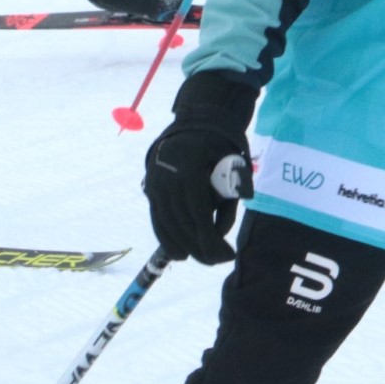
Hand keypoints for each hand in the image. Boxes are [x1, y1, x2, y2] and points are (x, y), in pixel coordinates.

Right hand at [144, 108, 253, 264]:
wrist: (195, 122)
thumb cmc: (221, 146)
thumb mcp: (234, 166)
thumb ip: (228, 200)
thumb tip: (219, 234)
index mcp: (188, 167)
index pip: (198, 212)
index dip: (210, 238)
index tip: (225, 254)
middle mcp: (167, 176)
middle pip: (181, 221)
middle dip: (199, 246)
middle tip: (217, 261)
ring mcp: (155, 181)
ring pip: (167, 222)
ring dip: (183, 245)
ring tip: (200, 259)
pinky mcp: (150, 187)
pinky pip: (157, 217)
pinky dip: (167, 236)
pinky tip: (178, 253)